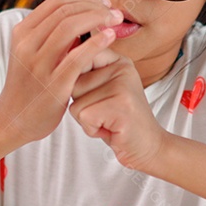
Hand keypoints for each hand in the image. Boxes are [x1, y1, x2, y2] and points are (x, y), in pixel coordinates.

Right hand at [0, 0, 122, 144]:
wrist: (13, 118)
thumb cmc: (29, 84)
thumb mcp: (31, 52)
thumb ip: (50, 34)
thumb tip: (82, 13)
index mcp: (22, 32)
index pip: (57, 1)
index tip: (102, 4)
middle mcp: (27, 44)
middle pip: (66, 10)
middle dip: (95, 6)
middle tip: (114, 12)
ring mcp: (39, 64)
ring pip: (70, 27)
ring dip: (98, 19)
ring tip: (115, 22)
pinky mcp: (53, 84)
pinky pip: (77, 56)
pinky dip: (96, 42)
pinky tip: (110, 37)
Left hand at [69, 49, 168, 170]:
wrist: (148, 146)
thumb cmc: (119, 120)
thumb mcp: (104, 90)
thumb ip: (85, 74)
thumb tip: (57, 62)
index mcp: (117, 60)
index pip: (77, 59)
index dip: (76, 83)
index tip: (97, 96)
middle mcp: (122, 68)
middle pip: (72, 83)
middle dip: (81, 105)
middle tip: (104, 112)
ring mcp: (123, 86)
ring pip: (76, 102)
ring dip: (86, 119)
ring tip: (108, 121)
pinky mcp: (121, 106)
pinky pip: (84, 116)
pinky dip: (92, 129)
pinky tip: (110, 129)